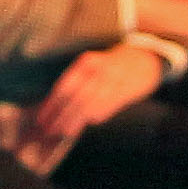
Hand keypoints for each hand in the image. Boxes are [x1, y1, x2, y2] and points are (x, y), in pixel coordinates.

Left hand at [18, 36, 175, 156]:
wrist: (145, 57)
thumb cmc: (112, 66)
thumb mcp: (92, 67)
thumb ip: (77, 84)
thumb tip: (53, 106)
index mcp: (85, 63)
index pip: (64, 87)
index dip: (51, 105)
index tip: (42, 119)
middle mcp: (98, 70)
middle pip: (75, 97)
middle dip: (61, 116)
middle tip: (49, 130)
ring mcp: (114, 80)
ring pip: (91, 103)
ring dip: (76, 119)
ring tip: (65, 131)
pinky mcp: (128, 89)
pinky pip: (110, 104)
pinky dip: (99, 114)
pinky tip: (90, 122)